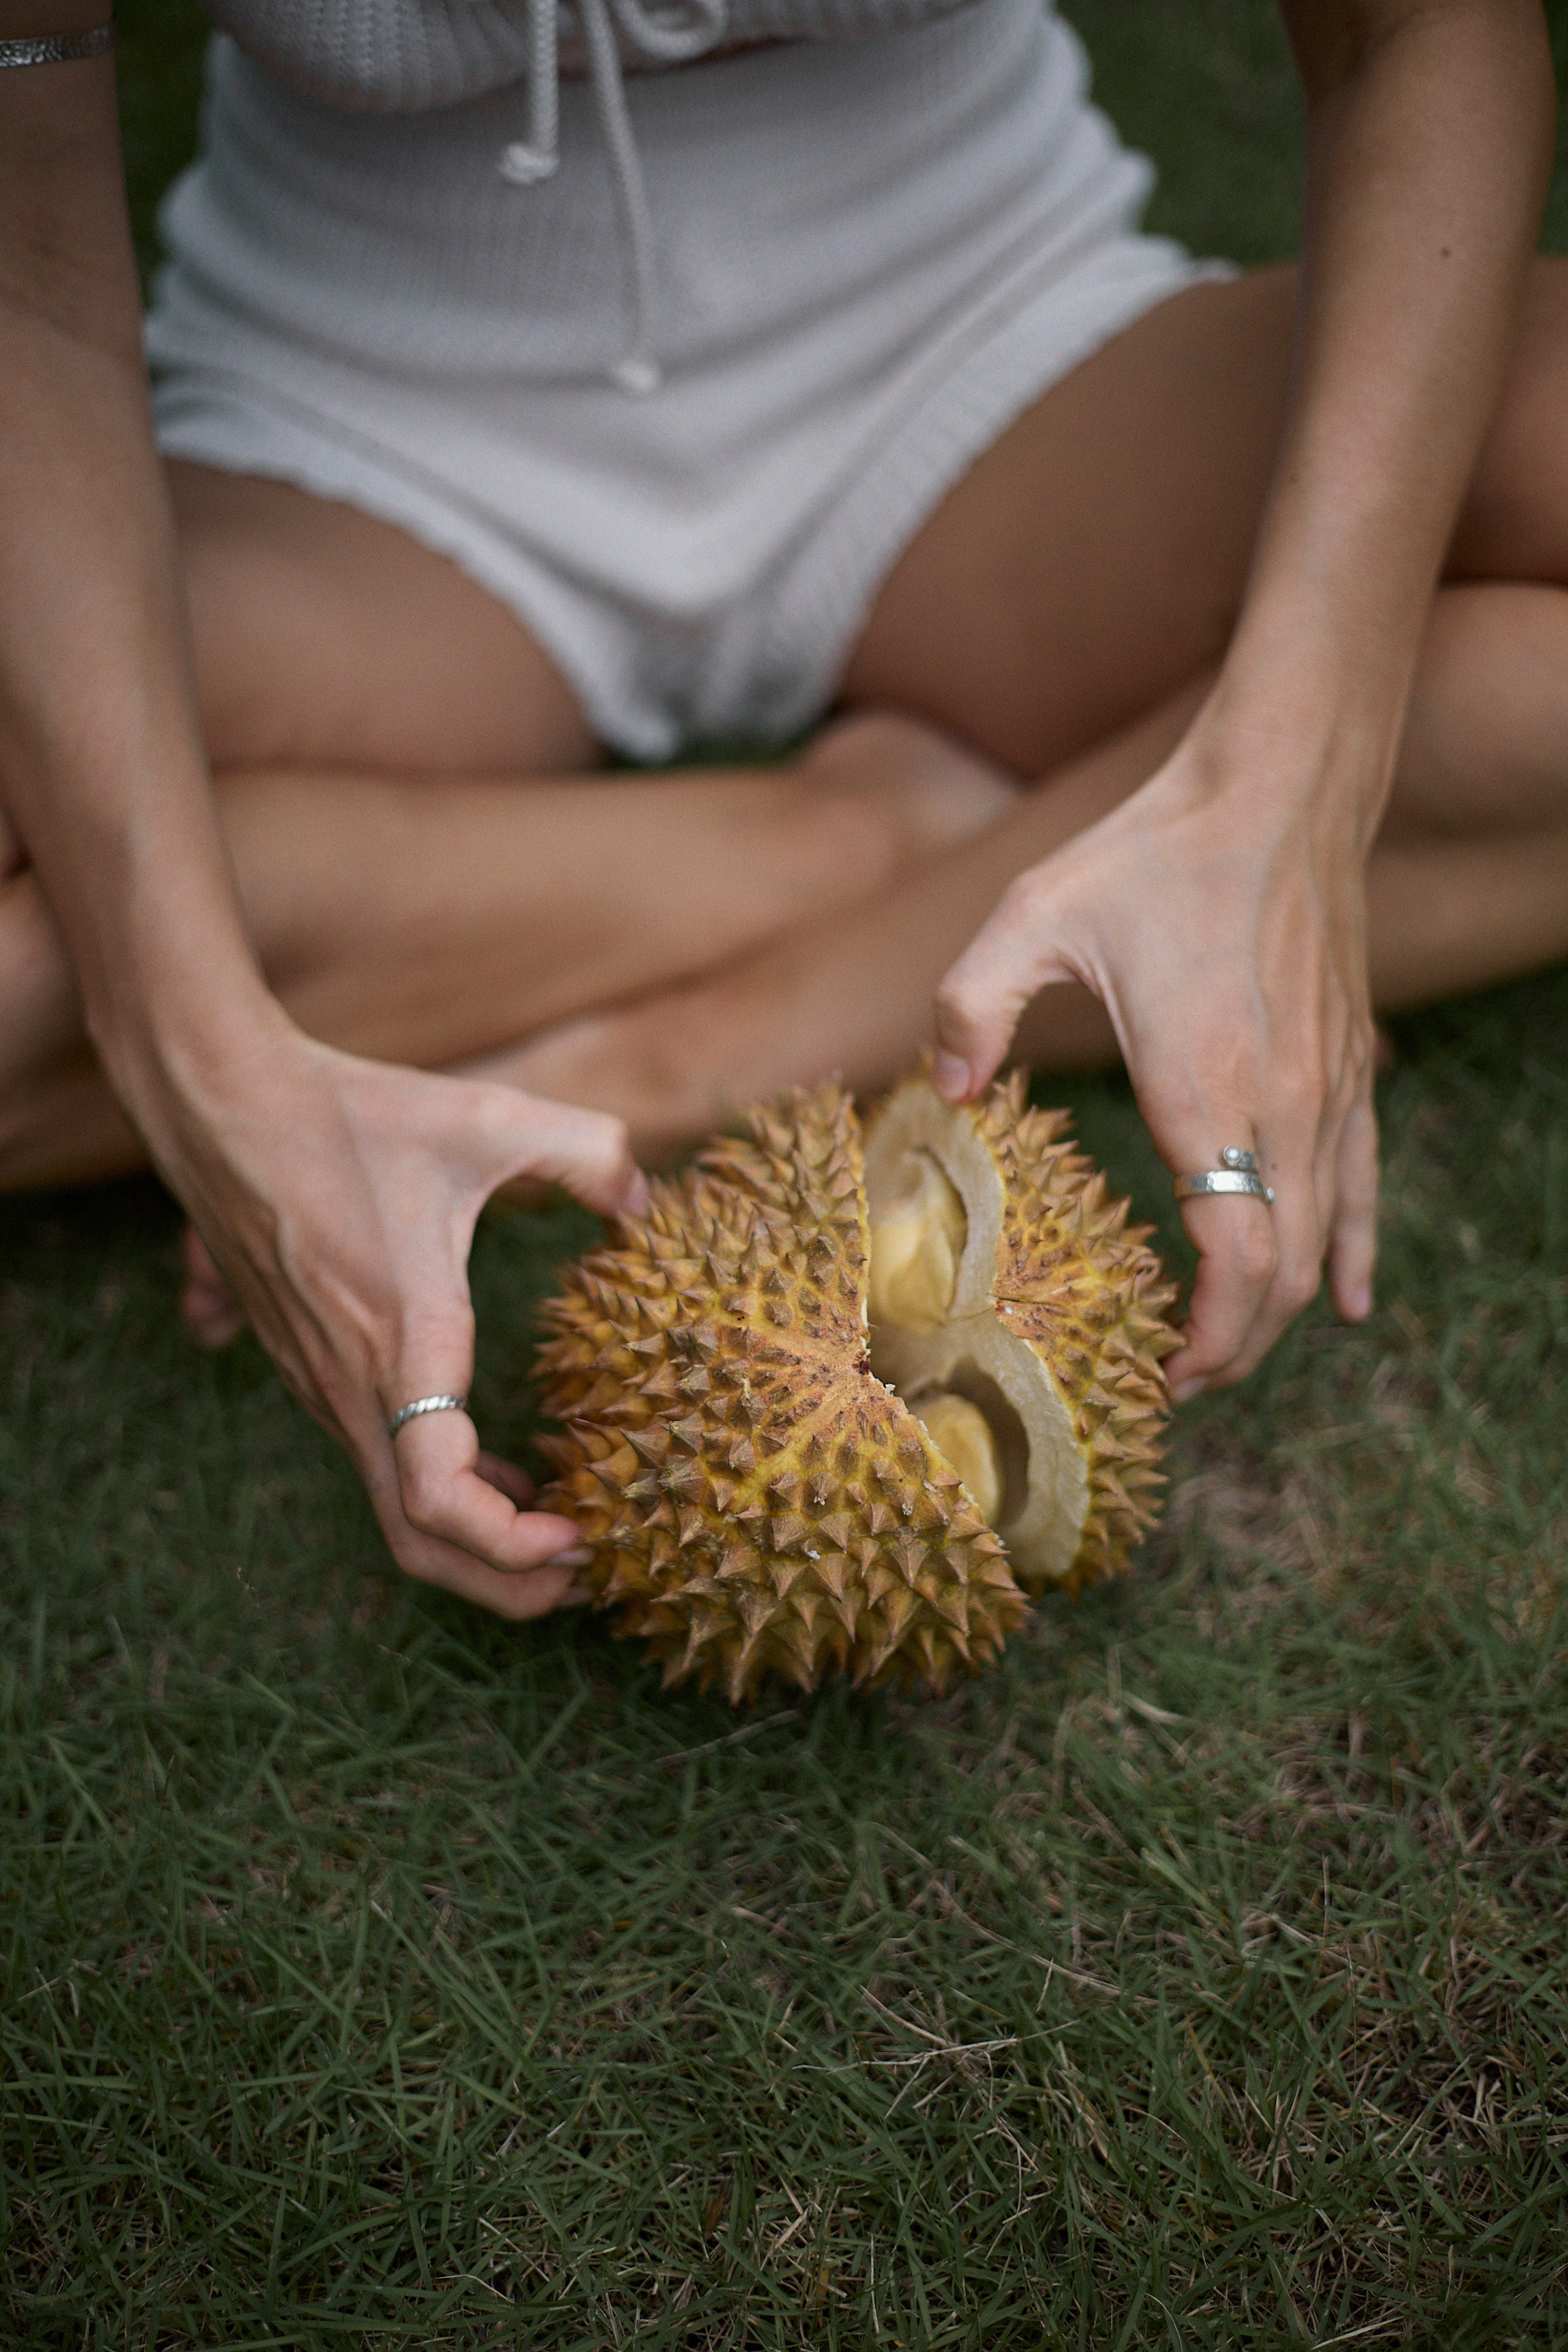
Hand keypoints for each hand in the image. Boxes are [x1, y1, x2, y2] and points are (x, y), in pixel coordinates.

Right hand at [145, 1021, 647, 1614]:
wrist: (219, 1101)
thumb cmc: (350, 1113)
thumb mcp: (490, 1118)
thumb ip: (588, 1152)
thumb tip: (647, 1197)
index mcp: (400, 1342)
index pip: (438, 1501)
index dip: (512, 1547)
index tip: (583, 1535)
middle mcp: (351, 1384)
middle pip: (418, 1541)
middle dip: (506, 1582)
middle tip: (588, 1569)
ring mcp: (323, 1383)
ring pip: (396, 1508)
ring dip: (479, 1537)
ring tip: (567, 1523)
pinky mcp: (311, 1367)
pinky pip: (382, 1462)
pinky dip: (447, 1492)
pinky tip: (509, 1466)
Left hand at [929, 716, 1378, 1396]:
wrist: (1279, 785)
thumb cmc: (1152, 851)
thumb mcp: (1030, 914)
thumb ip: (971, 1006)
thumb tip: (941, 1092)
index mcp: (1208, 1089)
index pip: (1240, 1260)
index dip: (1212, 1341)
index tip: (1164, 1377)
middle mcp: (1286, 1104)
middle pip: (1285, 1272)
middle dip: (1238, 1348)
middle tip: (1177, 1384)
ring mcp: (1330, 1087)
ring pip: (1326, 1239)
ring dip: (1284, 1312)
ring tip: (1231, 1354)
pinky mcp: (1351, 1064)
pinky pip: (1364, 1183)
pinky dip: (1354, 1251)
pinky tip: (1349, 1300)